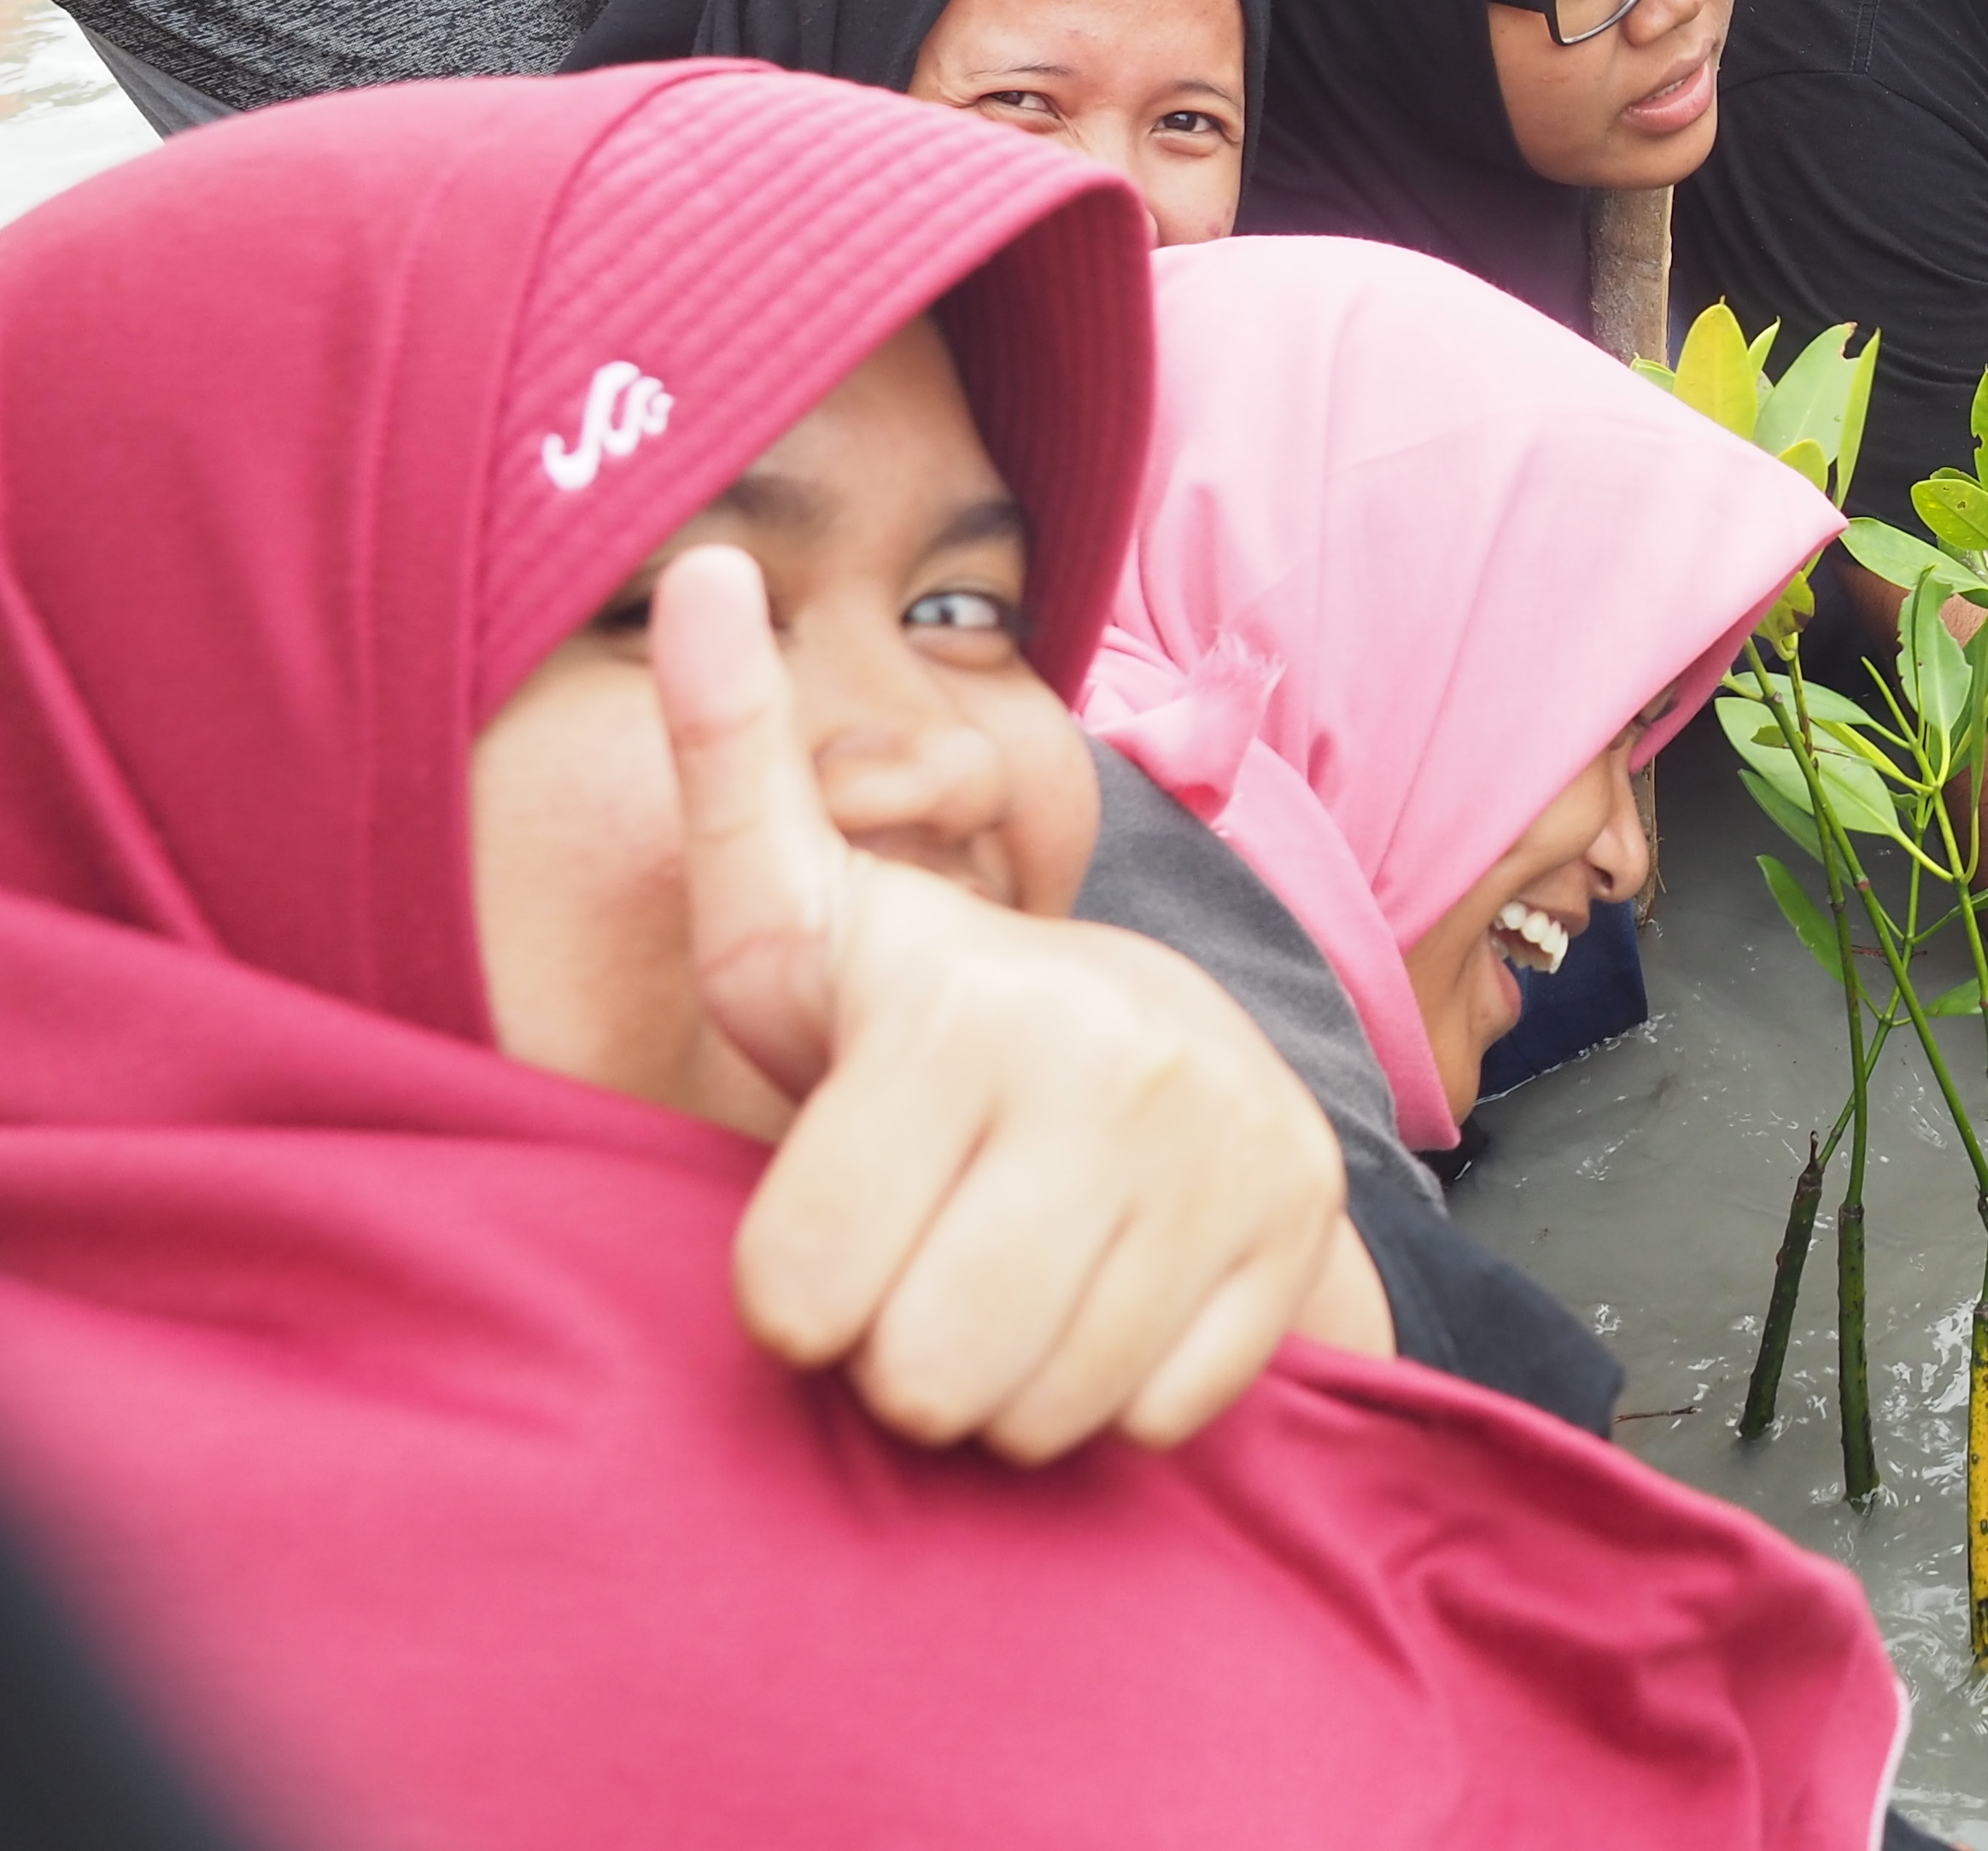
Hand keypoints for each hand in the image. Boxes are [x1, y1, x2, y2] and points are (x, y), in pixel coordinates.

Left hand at [655, 545, 1381, 1458]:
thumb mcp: (808, 912)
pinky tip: (1112, 1292)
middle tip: (929, 1251)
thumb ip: (732, 769)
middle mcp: (1115, 1069)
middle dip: (901, 1345)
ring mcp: (1223, 1158)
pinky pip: (1152, 1418)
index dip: (794, 1287)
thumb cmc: (934, 1024)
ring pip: (1037, 1415)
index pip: (795, 1300)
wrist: (1177, 1056)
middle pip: (918, 1377)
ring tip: (1013, 1272)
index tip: (837, 1205)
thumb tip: (689, 568)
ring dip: (1008, 1379)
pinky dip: (1119, 1390)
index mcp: (972, 1007)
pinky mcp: (1298, 1238)